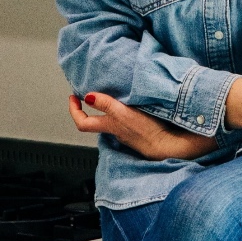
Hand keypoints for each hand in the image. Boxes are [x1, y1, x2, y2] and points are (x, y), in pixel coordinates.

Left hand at [68, 93, 217, 160]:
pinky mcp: (140, 131)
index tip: (72, 97)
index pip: (82, 122)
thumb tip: (88, 96)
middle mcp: (116, 130)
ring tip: (109, 95)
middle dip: (89, 108)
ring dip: (107, 109)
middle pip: (95, 122)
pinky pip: (125, 120)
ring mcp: (128, 132)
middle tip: (87, 94)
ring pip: (111, 121)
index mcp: (110, 125)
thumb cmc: (148, 131)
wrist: (169, 145)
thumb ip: (107, 104)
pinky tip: (131, 104)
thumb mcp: (124, 114)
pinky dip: (123, 111)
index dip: (74, 111)